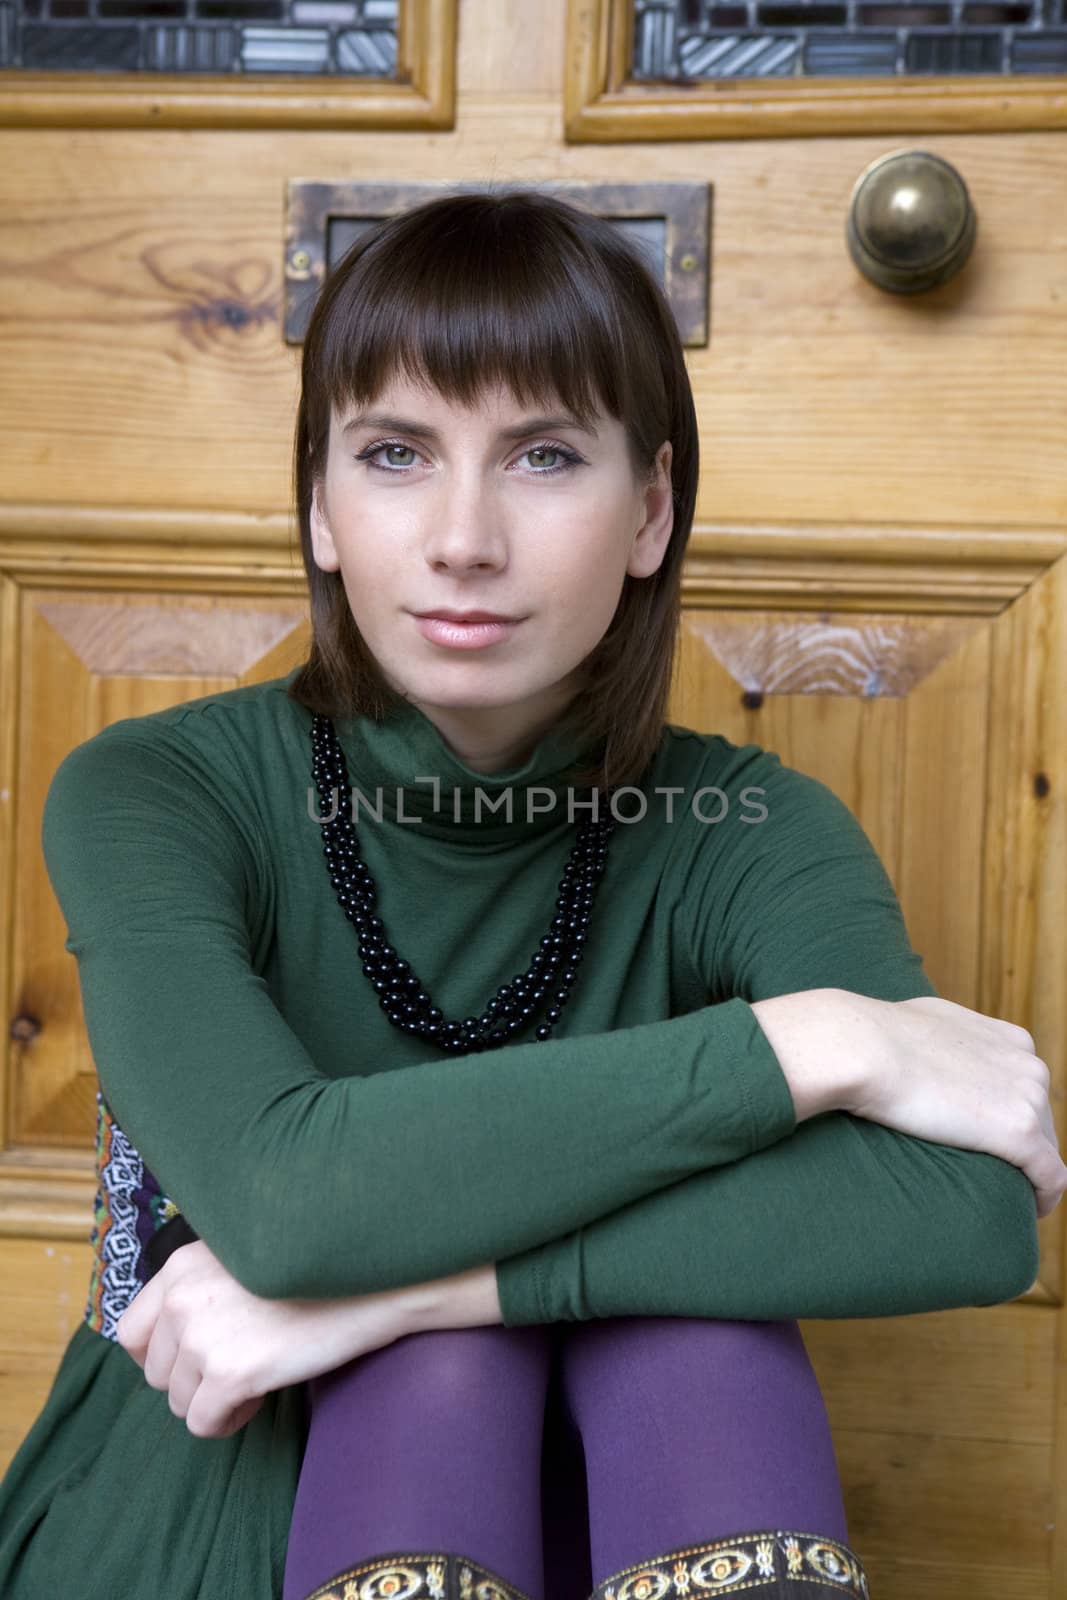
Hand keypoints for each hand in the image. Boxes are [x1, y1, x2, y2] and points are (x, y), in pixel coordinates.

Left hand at [115, 1239, 421, 1438]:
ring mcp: (203, 1337)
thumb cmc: (314, 1271)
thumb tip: (173, 1339)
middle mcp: (182, 1299)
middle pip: (155, 1373)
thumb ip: (199, 1287)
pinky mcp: (230, 1373)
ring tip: (256, 1378)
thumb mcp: (241, 1258)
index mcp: (181, 1266)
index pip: (131, 1333)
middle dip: (193, 1380)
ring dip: (213, 1400)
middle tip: (239, 1368)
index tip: (193, 1361)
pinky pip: (203, 1423)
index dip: (161, 1356)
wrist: (370, 1280)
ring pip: (178, 1402)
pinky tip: (260, 1396)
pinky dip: (228, 1420)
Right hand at [838, 992, 1066, 1219]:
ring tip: (1010, 1194)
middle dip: (1024, 1144)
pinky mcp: (1019, 1133)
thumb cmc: (878, 1036)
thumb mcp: (927, 1023)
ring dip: (1031, 1172)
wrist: (864, 1048)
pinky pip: (1051, 1177)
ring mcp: (1027, 1097)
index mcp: (1010, 1039)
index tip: (990, 1136)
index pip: (1027, 1087)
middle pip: (1041, 1119)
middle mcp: (1028, 1064)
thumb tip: (926, 1050)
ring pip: (1047, 1149)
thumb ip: (948, 1038)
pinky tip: (1032, 1209)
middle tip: (996, 1170)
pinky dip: (1045, 1196)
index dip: (1011, 1114)